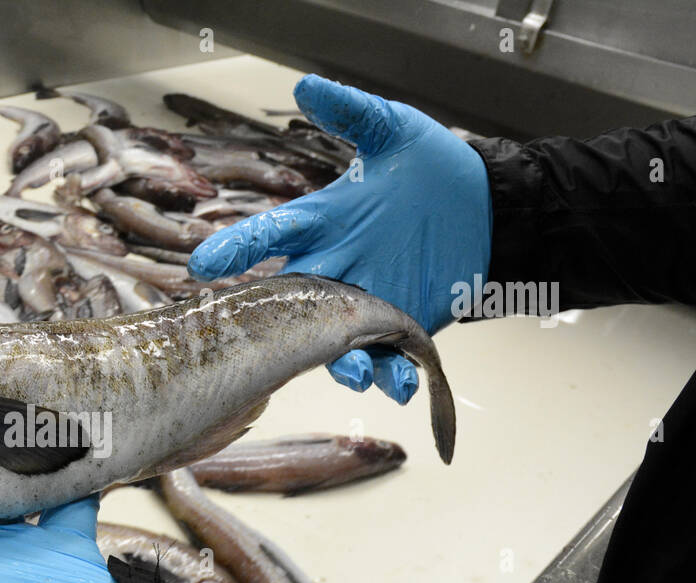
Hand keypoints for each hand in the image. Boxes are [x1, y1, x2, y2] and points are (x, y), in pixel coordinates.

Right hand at [188, 74, 492, 403]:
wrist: (489, 209)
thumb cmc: (433, 169)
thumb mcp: (394, 132)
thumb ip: (353, 112)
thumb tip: (307, 85)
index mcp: (325, 223)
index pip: (273, 235)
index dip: (239, 249)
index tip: (206, 264)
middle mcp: (335, 268)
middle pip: (294, 303)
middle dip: (278, 326)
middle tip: (263, 339)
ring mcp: (365, 303)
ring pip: (335, 343)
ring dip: (340, 361)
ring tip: (353, 369)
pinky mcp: (399, 326)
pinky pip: (385, 361)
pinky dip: (391, 377)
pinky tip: (398, 385)